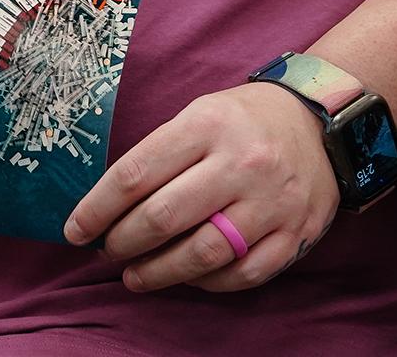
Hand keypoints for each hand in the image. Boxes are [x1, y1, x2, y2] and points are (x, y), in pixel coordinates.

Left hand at [64, 82, 339, 291]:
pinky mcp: (296, 232)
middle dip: (122, 242)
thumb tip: (105, 206)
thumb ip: (157, 156)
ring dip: (157, 272)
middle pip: (163, 218)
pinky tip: (186, 276)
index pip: (135, 175)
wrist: (320, 123)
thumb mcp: (196, 114)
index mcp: (206, 125)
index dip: (96, 209)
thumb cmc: (241, 121)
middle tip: (107, 251)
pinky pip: (244, 273)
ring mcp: (272, 201)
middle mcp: (241, 162)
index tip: (75, 231)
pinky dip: (207, 282)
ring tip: (134, 276)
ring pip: (202, 253)